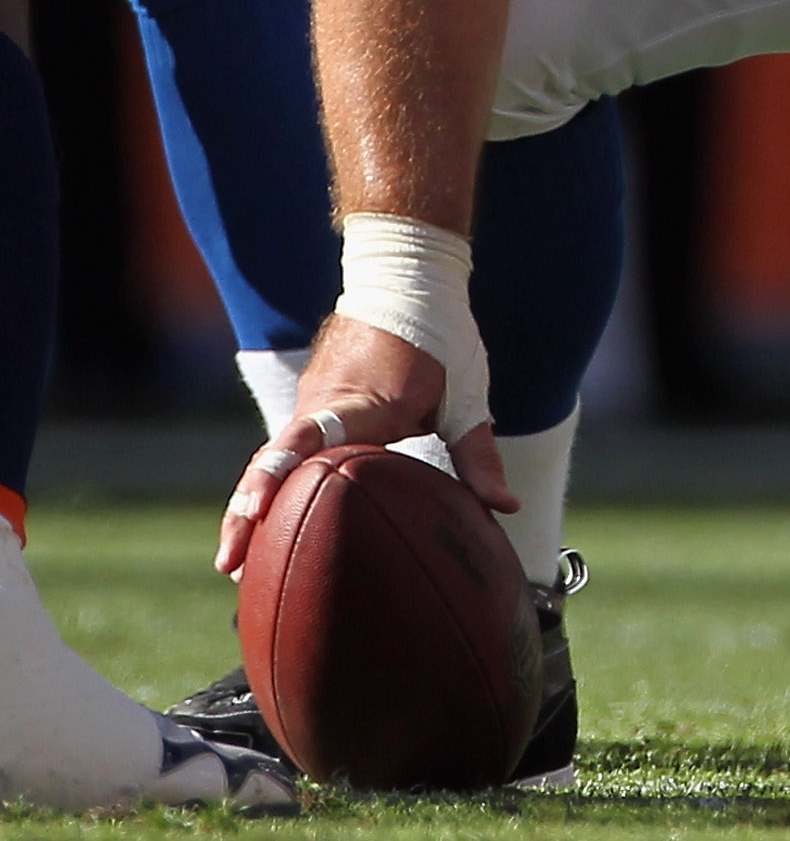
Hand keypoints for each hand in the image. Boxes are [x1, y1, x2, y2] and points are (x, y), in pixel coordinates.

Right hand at [215, 320, 515, 575]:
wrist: (405, 272)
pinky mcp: (311, 401)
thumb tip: (508, 507)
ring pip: (271, 455)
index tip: (256, 510)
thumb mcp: (466, 396)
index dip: (279, 473)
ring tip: (234, 564)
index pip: (308, 439)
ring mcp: (311, 399)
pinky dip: (270, 482)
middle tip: (230, 568)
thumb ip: (480, 456)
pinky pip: (284, 447)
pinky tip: (263, 525)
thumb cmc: (441, 335)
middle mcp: (323, 401)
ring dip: (250, 503)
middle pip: (273, 460)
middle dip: (247, 511)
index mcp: (363, 402)